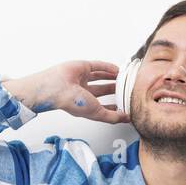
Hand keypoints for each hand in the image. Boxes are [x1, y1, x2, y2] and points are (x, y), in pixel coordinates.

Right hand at [3, 61, 129, 124]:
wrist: (58, 88)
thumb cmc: (71, 102)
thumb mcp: (97, 113)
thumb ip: (112, 117)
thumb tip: (126, 118)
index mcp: (86, 105)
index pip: (102, 106)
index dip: (114, 106)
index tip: (125, 106)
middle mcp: (83, 92)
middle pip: (102, 90)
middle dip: (114, 90)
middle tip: (126, 89)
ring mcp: (83, 79)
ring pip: (100, 77)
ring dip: (112, 78)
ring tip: (124, 77)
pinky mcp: (83, 67)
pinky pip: (98, 66)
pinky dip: (108, 67)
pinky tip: (117, 69)